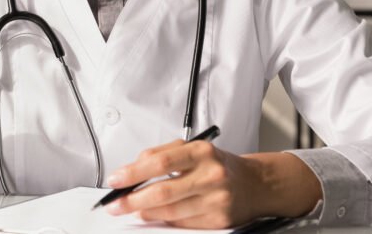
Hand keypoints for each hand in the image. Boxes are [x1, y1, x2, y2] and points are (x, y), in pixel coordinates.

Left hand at [104, 141, 320, 228]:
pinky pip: (183, 223)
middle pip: (163, 191)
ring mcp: (216, 200)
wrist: (255, 184)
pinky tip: (156, 215)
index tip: (116, 179)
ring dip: (145, 212)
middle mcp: (211, 175)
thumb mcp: (194, 149)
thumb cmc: (219, 165)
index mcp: (202, 152)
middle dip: (133, 199)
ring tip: (133, 209)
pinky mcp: (219, 220)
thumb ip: (164, 153)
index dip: (134, 172)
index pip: (161, 161)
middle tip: (115, 203)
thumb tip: (134, 168)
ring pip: (171, 211)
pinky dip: (165, 220)